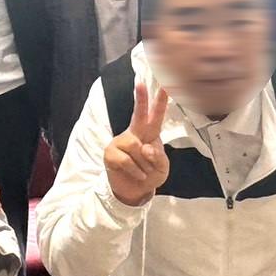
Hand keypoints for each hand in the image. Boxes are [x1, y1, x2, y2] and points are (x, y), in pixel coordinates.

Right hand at [104, 82, 170, 206]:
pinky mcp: (110, 153)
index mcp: (150, 134)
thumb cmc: (150, 175)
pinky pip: (127, 160)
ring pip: (136, 147)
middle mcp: (135, 134)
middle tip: (140, 83)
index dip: (161, 101)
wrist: (134, 192)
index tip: (164, 85)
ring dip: (144, 164)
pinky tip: (137, 175)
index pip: (157, 116)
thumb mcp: (162, 167)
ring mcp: (121, 142)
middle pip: (139, 114)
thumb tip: (145, 147)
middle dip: (141, 99)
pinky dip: (135, 171)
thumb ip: (158, 156)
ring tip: (144, 171)